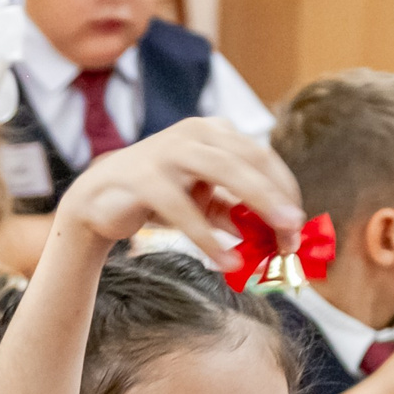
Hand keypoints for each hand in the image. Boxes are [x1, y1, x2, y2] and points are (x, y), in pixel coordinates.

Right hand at [56, 118, 302, 259]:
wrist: (96, 202)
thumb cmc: (156, 198)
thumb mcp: (203, 204)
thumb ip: (235, 211)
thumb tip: (276, 233)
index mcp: (213, 132)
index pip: (261, 156)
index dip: (284, 191)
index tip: (296, 226)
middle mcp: (194, 132)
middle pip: (249, 160)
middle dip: (277, 199)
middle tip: (294, 232)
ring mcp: (167, 150)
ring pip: (224, 172)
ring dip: (256, 207)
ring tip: (274, 243)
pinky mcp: (143, 177)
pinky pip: (184, 208)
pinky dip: (209, 237)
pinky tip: (227, 261)